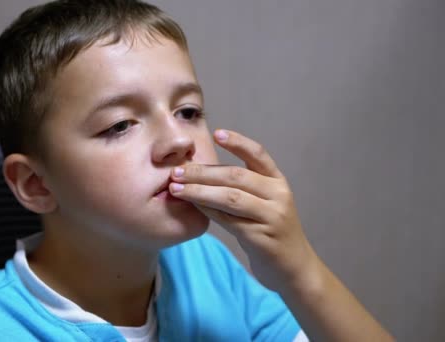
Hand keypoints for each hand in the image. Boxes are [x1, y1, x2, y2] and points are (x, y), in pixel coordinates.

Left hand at [169, 129, 318, 292]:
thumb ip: (241, 188)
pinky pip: (229, 220)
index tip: (216, 133)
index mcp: (278, 182)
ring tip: (176, 189)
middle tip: (177, 172)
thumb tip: (199, 173)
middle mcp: (278, 195)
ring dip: (199, 191)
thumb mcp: (263, 204)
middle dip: (203, 172)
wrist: (294, 268)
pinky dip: (207, 210)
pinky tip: (192, 206)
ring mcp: (272, 217)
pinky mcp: (262, 238)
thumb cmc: (270, 232)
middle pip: (236, 176)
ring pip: (230, 197)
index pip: (258, 154)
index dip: (238, 142)